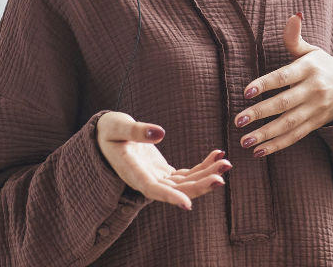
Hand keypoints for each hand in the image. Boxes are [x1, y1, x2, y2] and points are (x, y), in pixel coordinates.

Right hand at [96, 112, 230, 209]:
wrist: (105, 136)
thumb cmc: (108, 130)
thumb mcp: (117, 126)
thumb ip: (136, 130)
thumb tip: (160, 133)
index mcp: (132, 172)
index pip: (152, 190)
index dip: (170, 197)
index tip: (188, 204)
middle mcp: (146, 180)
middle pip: (176, 190)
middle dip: (199, 186)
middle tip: (221, 178)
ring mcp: (157, 177)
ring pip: (185, 183)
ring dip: (206, 175)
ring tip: (226, 163)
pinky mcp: (163, 172)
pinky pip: (186, 174)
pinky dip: (203, 166)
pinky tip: (218, 155)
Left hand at [234, 12, 332, 157]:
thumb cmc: (322, 65)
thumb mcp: (311, 50)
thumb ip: (295, 38)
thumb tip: (294, 14)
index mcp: (308, 68)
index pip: (284, 77)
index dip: (265, 84)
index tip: (246, 91)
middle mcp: (313, 90)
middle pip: (284, 103)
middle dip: (260, 113)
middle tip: (238, 120)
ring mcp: (315, 109)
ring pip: (288, 124)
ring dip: (266, 135)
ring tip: (245, 141)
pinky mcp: (315, 124)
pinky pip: (295, 136)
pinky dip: (278, 145)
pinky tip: (259, 152)